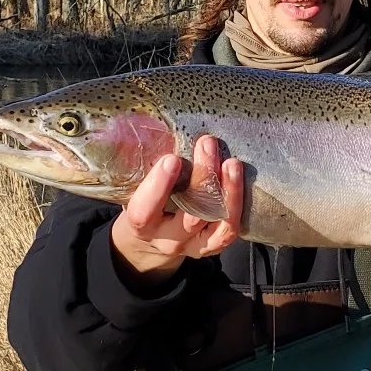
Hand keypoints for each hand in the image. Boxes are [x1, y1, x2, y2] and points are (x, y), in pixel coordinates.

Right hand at [110, 134, 244, 282]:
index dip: (159, 186)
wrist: (148, 242)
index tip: (172, 159)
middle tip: (207, 144)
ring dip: (227, 189)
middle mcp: (168, 238)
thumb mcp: (132, 190)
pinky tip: (237, 178)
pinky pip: (230, 229)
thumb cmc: (142, 205)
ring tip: (231, 162)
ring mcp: (194, 244)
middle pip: (191, 214)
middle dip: (203, 177)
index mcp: (141, 225)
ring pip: (217, 221)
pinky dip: (237, 203)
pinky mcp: (213, 245)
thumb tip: (154, 126)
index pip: (146, 210)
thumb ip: (143, 169)